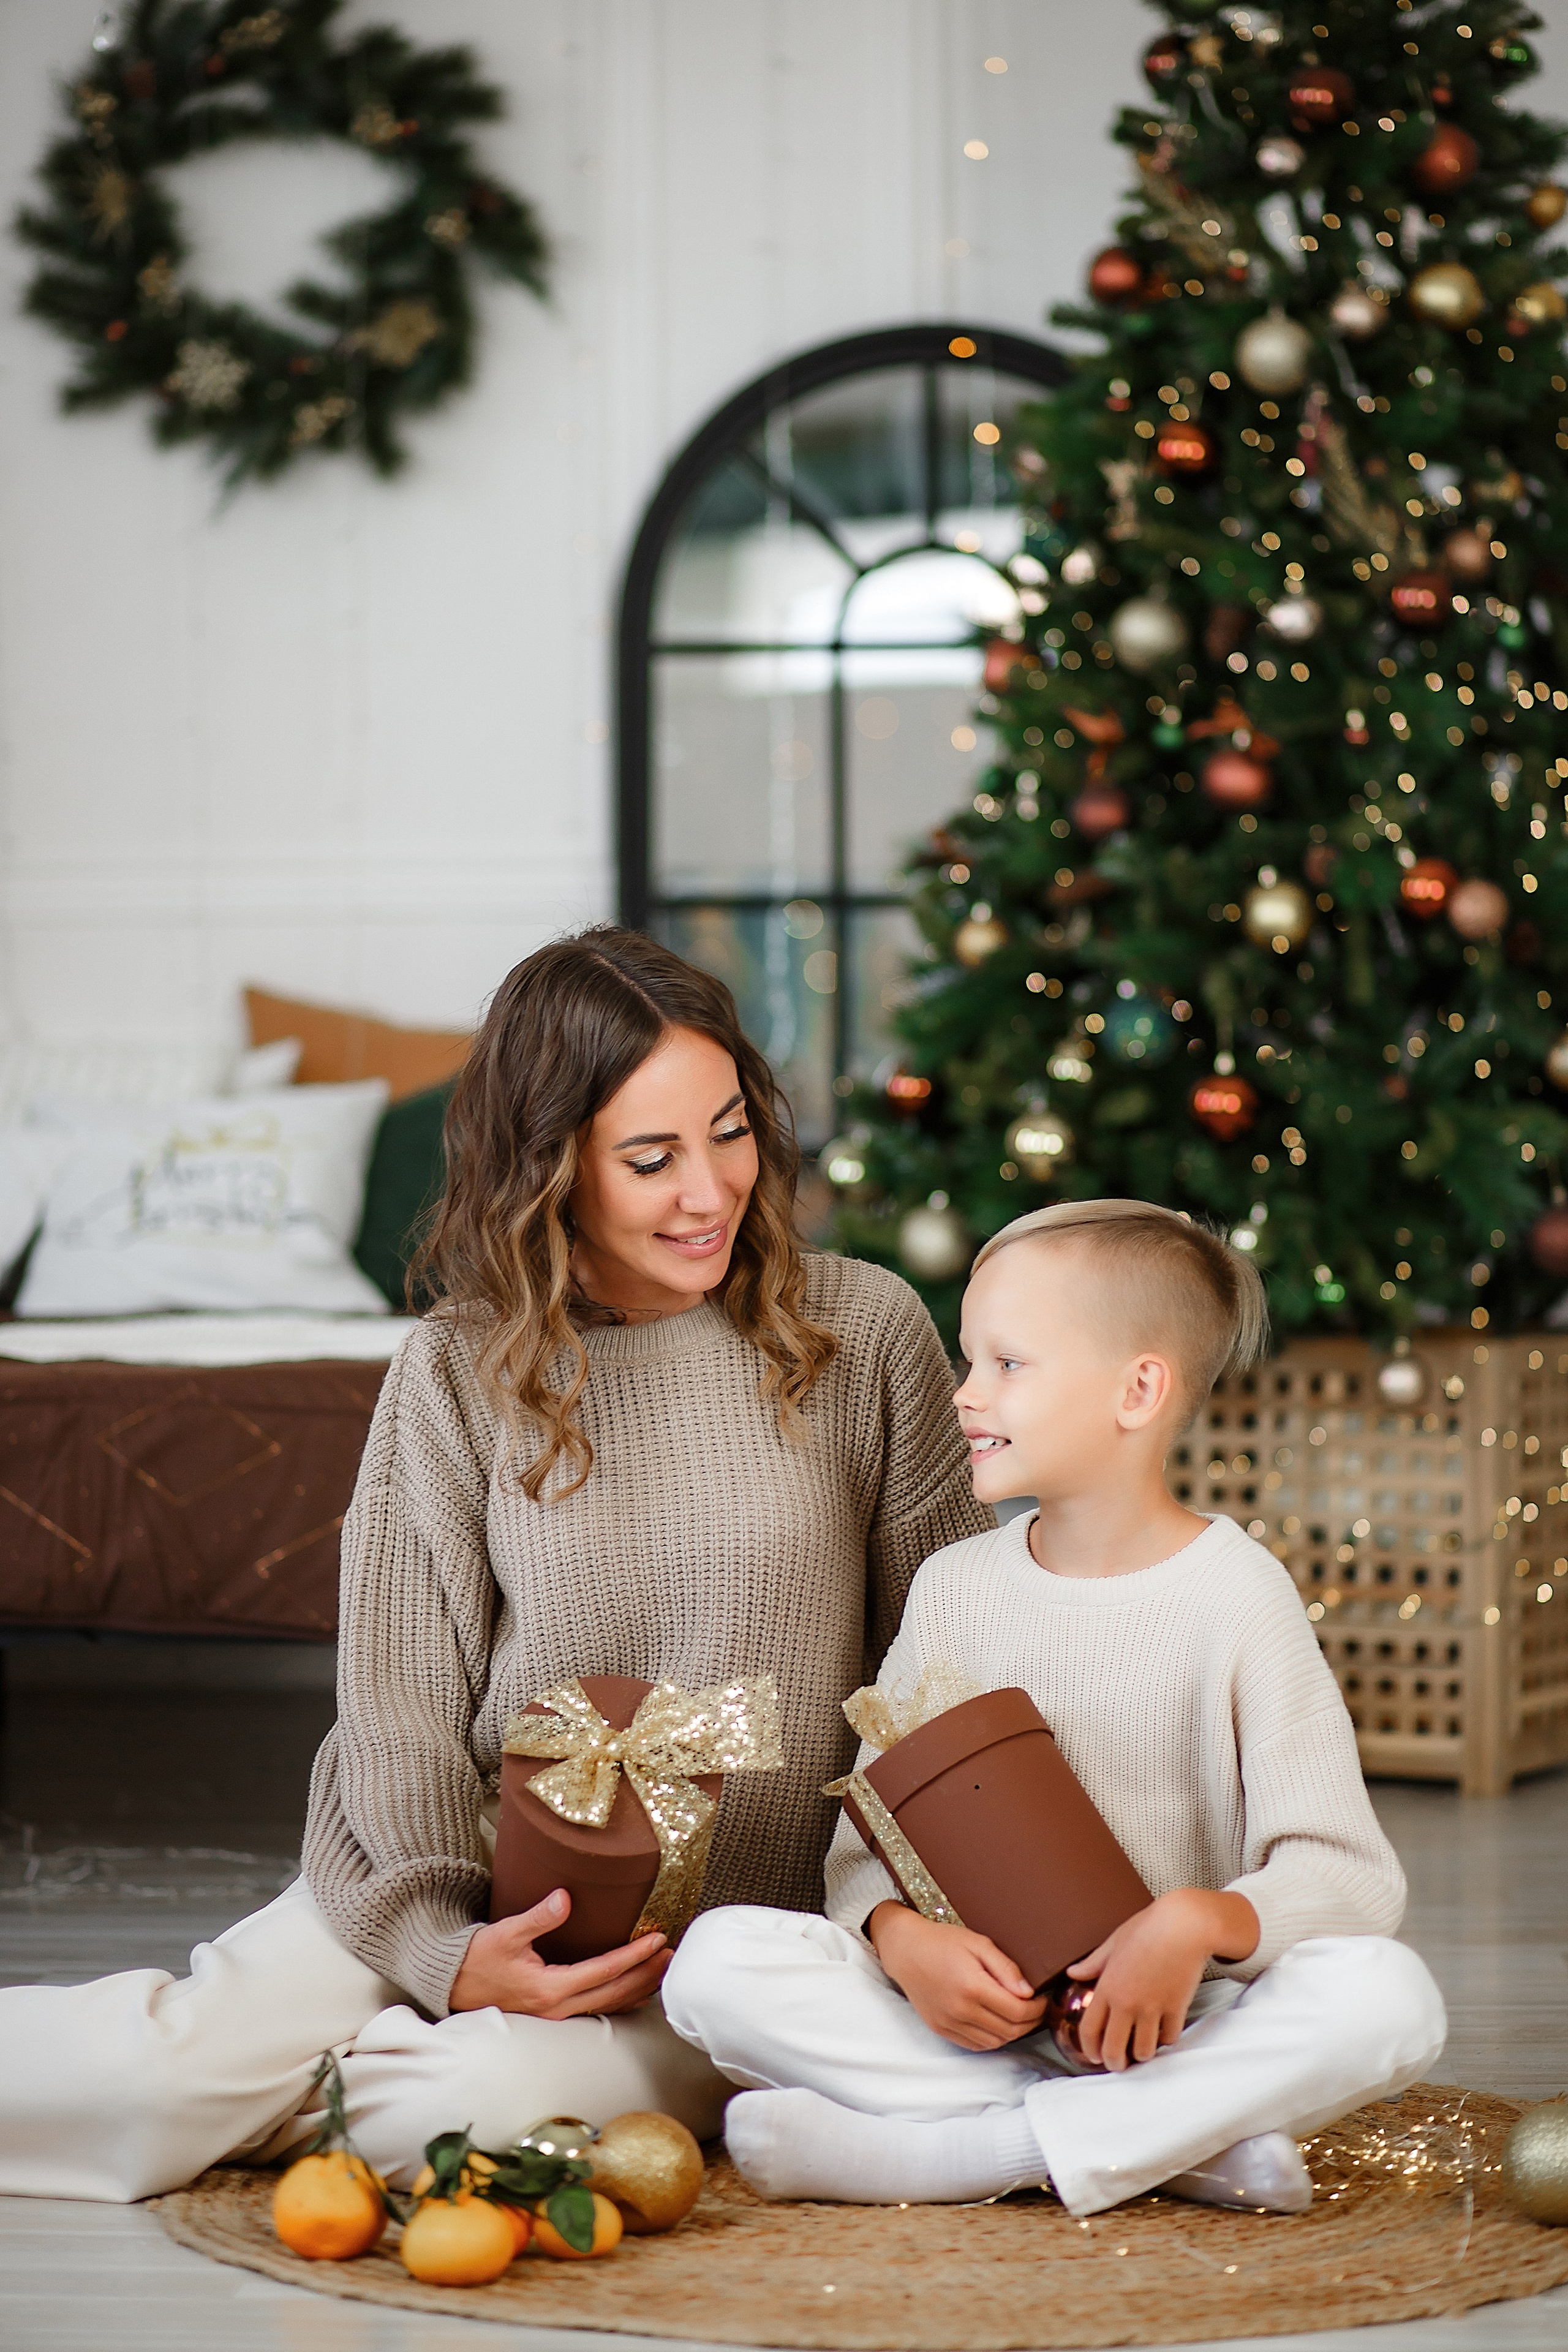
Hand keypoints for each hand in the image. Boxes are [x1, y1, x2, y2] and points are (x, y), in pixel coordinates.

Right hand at [449, 1889, 669, 2018]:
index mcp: (549, 1989)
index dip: (634, 1955)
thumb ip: (538, 1917)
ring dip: (639, 1987)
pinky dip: (622, 1998)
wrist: (453, 1985)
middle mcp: (558, 2008)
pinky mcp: (554, 2013)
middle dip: (647, 1974)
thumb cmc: (478, 1958)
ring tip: (663, 1968)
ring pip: (609, 2004)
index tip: (657, 1938)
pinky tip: (636, 1989)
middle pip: (615, 1992)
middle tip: (672, 1954)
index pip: (604, 1970)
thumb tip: (565, 1897)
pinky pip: (597, 2008)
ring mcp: (557, 2016)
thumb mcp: (505, 1933)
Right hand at [867, 1901, 1046, 2050]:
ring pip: (994, 2042)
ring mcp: (949, 2023)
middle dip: (1030, 2022)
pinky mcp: (941, 2029)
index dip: (1037, 2009)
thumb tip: (1029, 1993)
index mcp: (972, 1987)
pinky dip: (992, 2038)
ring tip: (1018, 2015)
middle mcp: (960, 2011)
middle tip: (1036, 2008)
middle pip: (1010, 2031)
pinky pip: (975, 2045)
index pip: (1018, 2012)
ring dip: (1012, 2033)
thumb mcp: (979, 1943)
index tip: (1042, 1999)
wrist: (905, 1950)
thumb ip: (1006, 1968)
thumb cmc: (942, 1941)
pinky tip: (997, 2022)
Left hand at [1066, 1889, 1258, 2071]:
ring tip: (1142, 2050)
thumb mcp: (1113, 1943)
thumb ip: (1093, 1963)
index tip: (1094, 2056)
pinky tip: (1163, 2032)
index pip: (1089, 2030)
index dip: (1090, 2050)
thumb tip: (1073, 1972)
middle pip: (1114, 2050)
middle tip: (1118, 2064)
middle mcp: (1127, 2003)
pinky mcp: (1176, 2009)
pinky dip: (1166, 2039)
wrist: (1183, 1925)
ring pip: (1144, 2051)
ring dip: (1142, 2054)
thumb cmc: (1147, 1928)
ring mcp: (1152, 2009)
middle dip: (1115, 2064)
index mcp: (1107, 1987)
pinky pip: (1169, 2038)